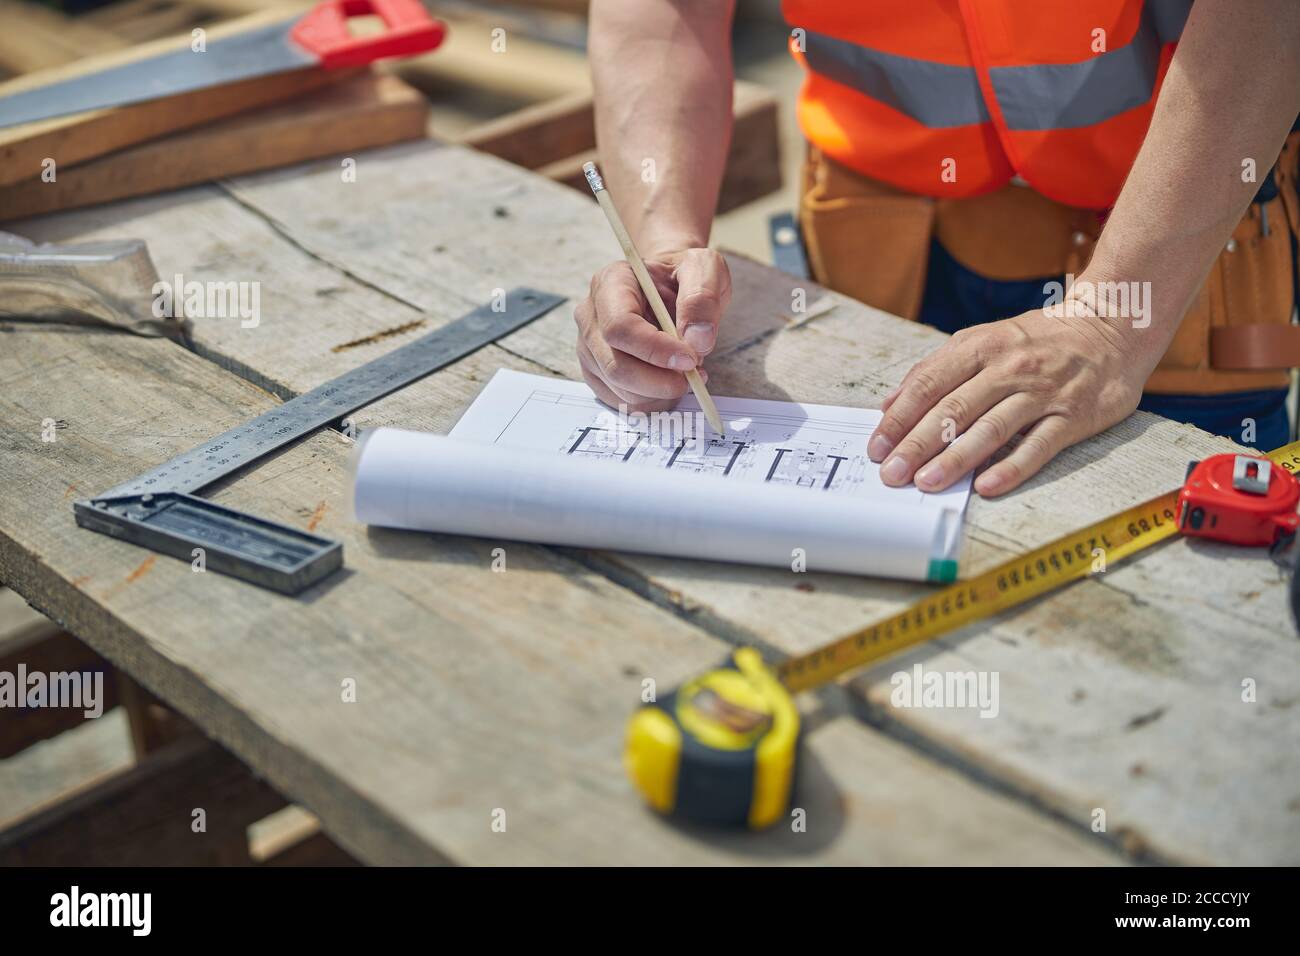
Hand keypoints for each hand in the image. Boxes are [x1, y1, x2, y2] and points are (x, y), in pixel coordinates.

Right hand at [574, 247, 730, 411]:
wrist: (669, 286)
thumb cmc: (681, 275)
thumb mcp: (704, 269)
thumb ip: (703, 298)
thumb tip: (697, 340)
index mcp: (611, 283)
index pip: (620, 326)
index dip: (655, 350)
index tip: (689, 359)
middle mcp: (591, 316)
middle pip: (616, 365)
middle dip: (659, 381)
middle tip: (693, 377)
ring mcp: (590, 347)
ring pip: (620, 388)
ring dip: (659, 392)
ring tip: (688, 373)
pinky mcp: (597, 371)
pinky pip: (621, 400)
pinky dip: (652, 400)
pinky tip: (671, 383)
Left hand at [867, 307, 1148, 496]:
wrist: (1114, 326)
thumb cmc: (1039, 340)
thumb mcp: (984, 340)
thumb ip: (936, 370)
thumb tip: (890, 404)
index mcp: (982, 346)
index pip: (930, 383)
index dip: (900, 417)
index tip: (877, 446)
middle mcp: (1010, 368)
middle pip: (954, 409)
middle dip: (917, 444)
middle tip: (891, 474)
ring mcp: (1043, 392)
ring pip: (991, 429)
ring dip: (955, 458)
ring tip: (926, 483)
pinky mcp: (1074, 416)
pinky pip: (1039, 446)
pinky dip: (1011, 468)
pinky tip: (985, 486)